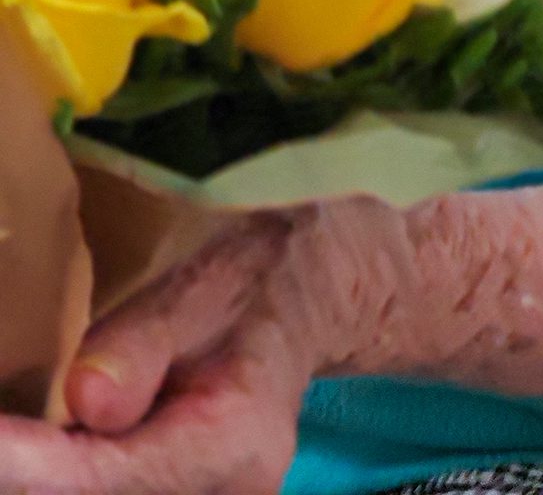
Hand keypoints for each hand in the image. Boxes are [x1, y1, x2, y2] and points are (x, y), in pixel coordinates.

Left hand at [0, 213, 318, 494]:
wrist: (300, 306)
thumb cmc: (248, 282)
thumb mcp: (202, 284)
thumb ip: (144, 340)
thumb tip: (84, 400)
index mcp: (236, 440)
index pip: (106, 477)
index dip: (25, 466)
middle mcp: (233, 494)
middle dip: (33, 475)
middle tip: (6, 429)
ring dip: (52, 477)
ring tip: (32, 434)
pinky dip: (78, 479)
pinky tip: (61, 449)